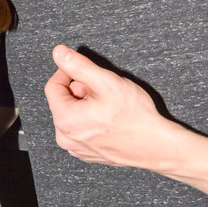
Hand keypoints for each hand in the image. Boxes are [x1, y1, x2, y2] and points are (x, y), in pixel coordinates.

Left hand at [44, 45, 176, 169]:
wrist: (155, 145)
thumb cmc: (135, 117)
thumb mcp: (106, 82)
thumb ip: (79, 65)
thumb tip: (59, 53)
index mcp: (65, 120)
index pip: (52, 86)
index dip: (67, 72)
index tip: (81, 69)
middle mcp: (66, 138)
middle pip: (63, 102)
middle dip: (79, 91)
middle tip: (102, 90)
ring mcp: (76, 148)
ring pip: (72, 116)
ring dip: (85, 106)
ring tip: (108, 106)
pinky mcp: (87, 153)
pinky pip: (81, 130)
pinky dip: (91, 121)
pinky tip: (109, 119)